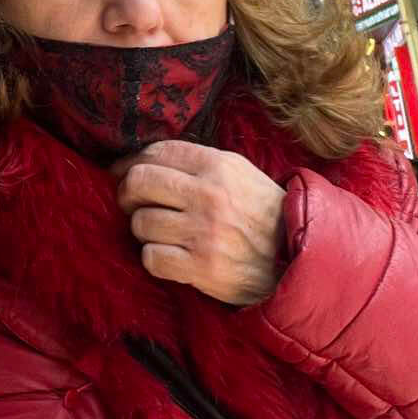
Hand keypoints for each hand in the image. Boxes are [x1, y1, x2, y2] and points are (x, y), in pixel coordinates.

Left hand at [112, 140, 285, 306]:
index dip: (130, 162)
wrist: (296, 256)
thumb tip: (143, 159)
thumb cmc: (261, 213)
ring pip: (140, 222)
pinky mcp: (202, 267)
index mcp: (217, 166)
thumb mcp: (239, 173)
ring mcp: (204, 232)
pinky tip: (168, 256)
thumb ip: (197, 163)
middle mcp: (209, 195)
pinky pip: (151, 258)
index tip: (121, 173)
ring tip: (158, 233)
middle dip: (127, 193)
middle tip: (131, 203)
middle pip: (139, 182)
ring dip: (142, 229)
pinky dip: (153, 258)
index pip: (156, 151)